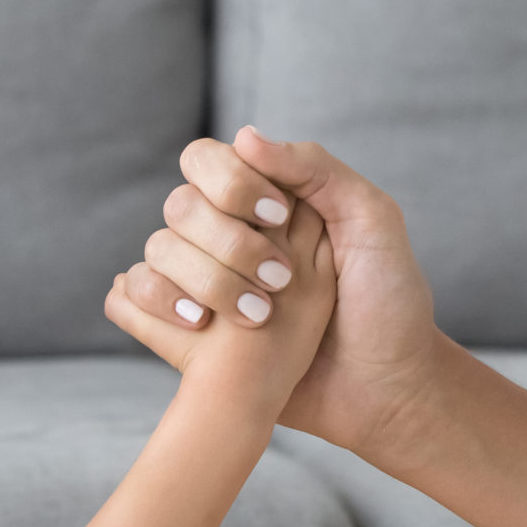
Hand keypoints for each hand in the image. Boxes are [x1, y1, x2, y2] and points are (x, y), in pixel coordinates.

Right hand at [111, 127, 442, 452]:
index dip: (232, 181)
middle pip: (181, 204)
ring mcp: (210, 281)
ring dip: (205, 278)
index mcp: (272, 201)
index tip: (278, 216)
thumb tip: (243, 136)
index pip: (211, 161)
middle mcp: (233, 234)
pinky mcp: (194, 328)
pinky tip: (201, 325)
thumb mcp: (373, 222)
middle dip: (226, 240)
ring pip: (159, 248)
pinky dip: (158, 306)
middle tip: (280, 279)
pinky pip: (137, 296)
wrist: (385, 389)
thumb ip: (315, 169)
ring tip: (258, 318)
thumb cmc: (389, 304)